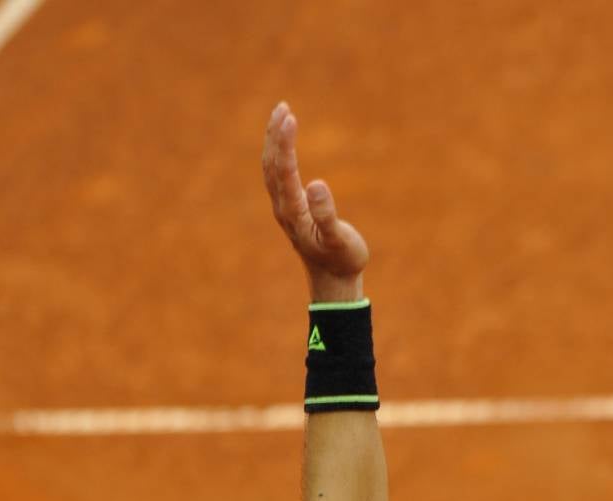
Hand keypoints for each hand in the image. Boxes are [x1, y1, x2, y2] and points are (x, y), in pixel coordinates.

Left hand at [262, 102, 368, 297]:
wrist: (333, 282)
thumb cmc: (341, 260)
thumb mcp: (338, 239)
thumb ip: (326, 214)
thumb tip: (316, 184)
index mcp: (294, 213)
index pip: (284, 171)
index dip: (285, 143)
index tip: (289, 117)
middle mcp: (284, 209)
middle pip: (272, 166)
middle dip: (275, 135)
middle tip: (282, 107)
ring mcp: (284, 210)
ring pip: (271, 169)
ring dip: (273, 141)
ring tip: (281, 113)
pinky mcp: (289, 210)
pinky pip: (277, 176)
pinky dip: (278, 154)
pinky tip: (283, 142)